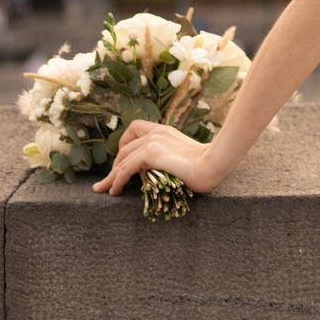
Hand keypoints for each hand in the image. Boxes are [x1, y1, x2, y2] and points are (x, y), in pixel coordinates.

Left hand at [91, 120, 228, 197]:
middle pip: (125, 148)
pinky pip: (126, 169)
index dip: (124, 144)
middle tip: (108, 181)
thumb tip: (159, 172)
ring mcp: (153, 142)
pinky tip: (115, 191)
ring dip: (111, 177)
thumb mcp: (184, 156)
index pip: (135, 128)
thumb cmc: (207, 164)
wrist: (215, 163)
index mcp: (164, 131)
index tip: (123, 161)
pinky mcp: (151, 154)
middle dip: (114, 166)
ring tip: (105, 190)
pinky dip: (117, 180)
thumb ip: (169, 157)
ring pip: (122, 160)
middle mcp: (156, 133)